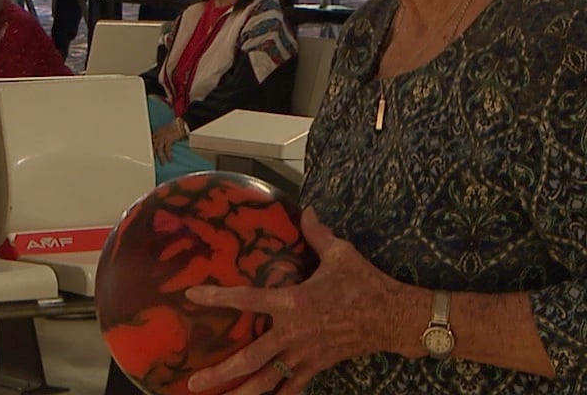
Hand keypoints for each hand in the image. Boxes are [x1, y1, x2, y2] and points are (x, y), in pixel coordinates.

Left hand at [151, 118, 186, 164]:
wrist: (180, 123)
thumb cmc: (175, 126)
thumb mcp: (165, 130)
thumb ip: (162, 136)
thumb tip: (163, 143)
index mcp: (157, 132)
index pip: (151, 140)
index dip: (150, 146)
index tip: (150, 151)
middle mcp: (158, 134)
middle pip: (153, 145)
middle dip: (153, 153)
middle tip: (153, 160)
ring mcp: (162, 137)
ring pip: (159, 149)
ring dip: (160, 157)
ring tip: (162, 163)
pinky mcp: (168, 140)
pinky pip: (167, 150)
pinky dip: (168, 155)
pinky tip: (169, 160)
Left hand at [183, 209, 423, 393]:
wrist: (394, 318)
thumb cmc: (364, 284)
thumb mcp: (340, 253)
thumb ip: (317, 234)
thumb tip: (307, 210)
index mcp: (293, 302)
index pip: (247, 300)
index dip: (217, 297)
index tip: (192, 296)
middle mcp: (293, 333)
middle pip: (250, 358)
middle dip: (221, 372)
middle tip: (193, 382)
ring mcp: (304, 355)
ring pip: (267, 380)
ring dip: (242, 392)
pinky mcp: (317, 367)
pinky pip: (292, 387)